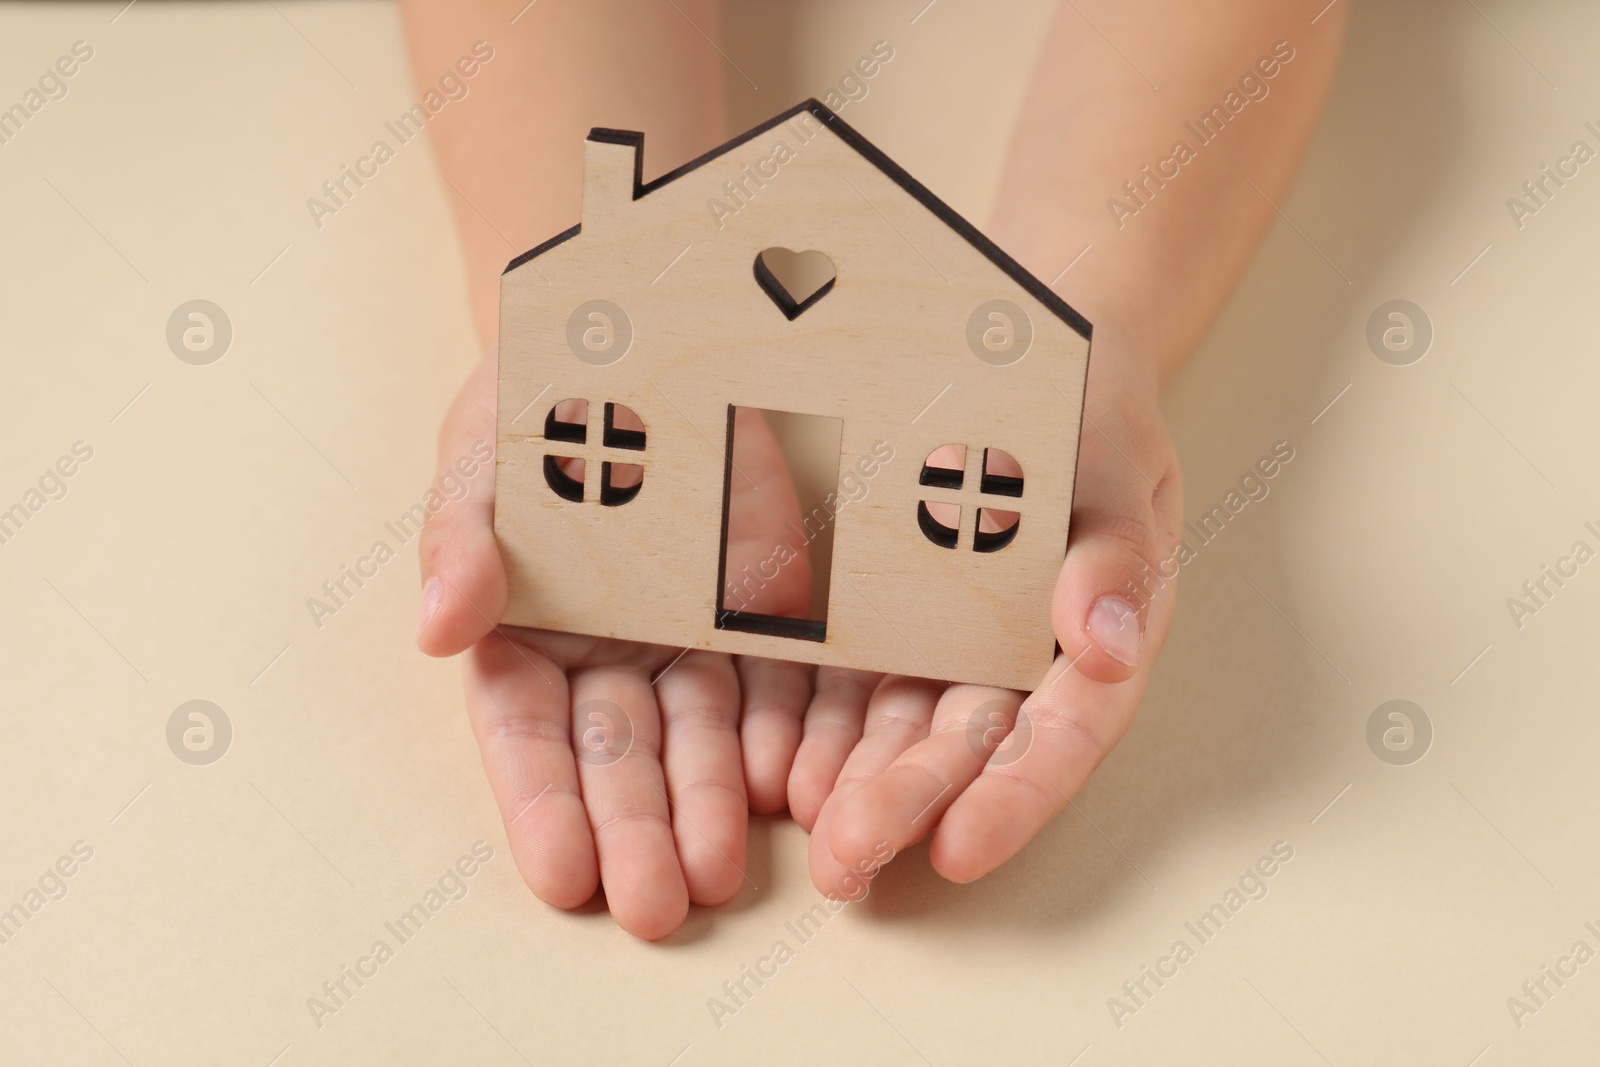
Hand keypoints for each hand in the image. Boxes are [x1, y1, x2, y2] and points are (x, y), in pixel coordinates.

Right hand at [416, 349, 816, 938]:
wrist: (654, 323)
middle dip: (637, 833)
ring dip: (711, 812)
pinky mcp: (780, 619)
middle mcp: (619, 651)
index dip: (543, 802)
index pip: (531, 731)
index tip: (560, 873)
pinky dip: (792, 744)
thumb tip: (437, 627)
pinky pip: (789, 688)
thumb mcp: (491, 446)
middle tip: (655, 909)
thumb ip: (463, 533)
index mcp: (537, 628)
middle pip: (625, 757)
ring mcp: (702, 640)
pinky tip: (800, 794)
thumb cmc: (546, 390)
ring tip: (721, 878)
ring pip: (707, 740)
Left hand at [790, 338, 1183, 895]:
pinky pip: (834, 680)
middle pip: (964, 748)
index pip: (1063, 730)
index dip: (1016, 796)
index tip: (961, 849)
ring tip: (800, 839)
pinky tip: (762, 767)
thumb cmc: (1084, 413)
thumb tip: (1101, 643)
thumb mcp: (1117, 465)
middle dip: (907, 808)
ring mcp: (936, 647)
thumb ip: (1116, 552)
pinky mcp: (871, 623)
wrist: (1011, 358)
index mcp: (1089, 638)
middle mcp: (1012, 662)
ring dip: (850, 790)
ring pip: (894, 731)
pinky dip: (804, 727)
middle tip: (848, 861)